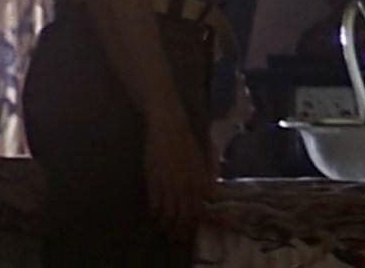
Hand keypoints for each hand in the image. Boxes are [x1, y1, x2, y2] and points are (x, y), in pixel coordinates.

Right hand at [143, 116, 212, 241]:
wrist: (168, 126)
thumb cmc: (187, 140)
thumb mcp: (205, 158)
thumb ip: (209, 177)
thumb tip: (211, 195)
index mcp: (200, 182)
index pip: (199, 211)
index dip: (194, 224)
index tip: (190, 232)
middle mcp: (186, 187)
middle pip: (184, 217)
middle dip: (180, 231)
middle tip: (176, 238)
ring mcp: (169, 185)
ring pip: (169, 214)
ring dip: (166, 225)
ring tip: (164, 230)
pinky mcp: (154, 181)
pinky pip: (155, 204)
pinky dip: (154, 213)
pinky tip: (153, 216)